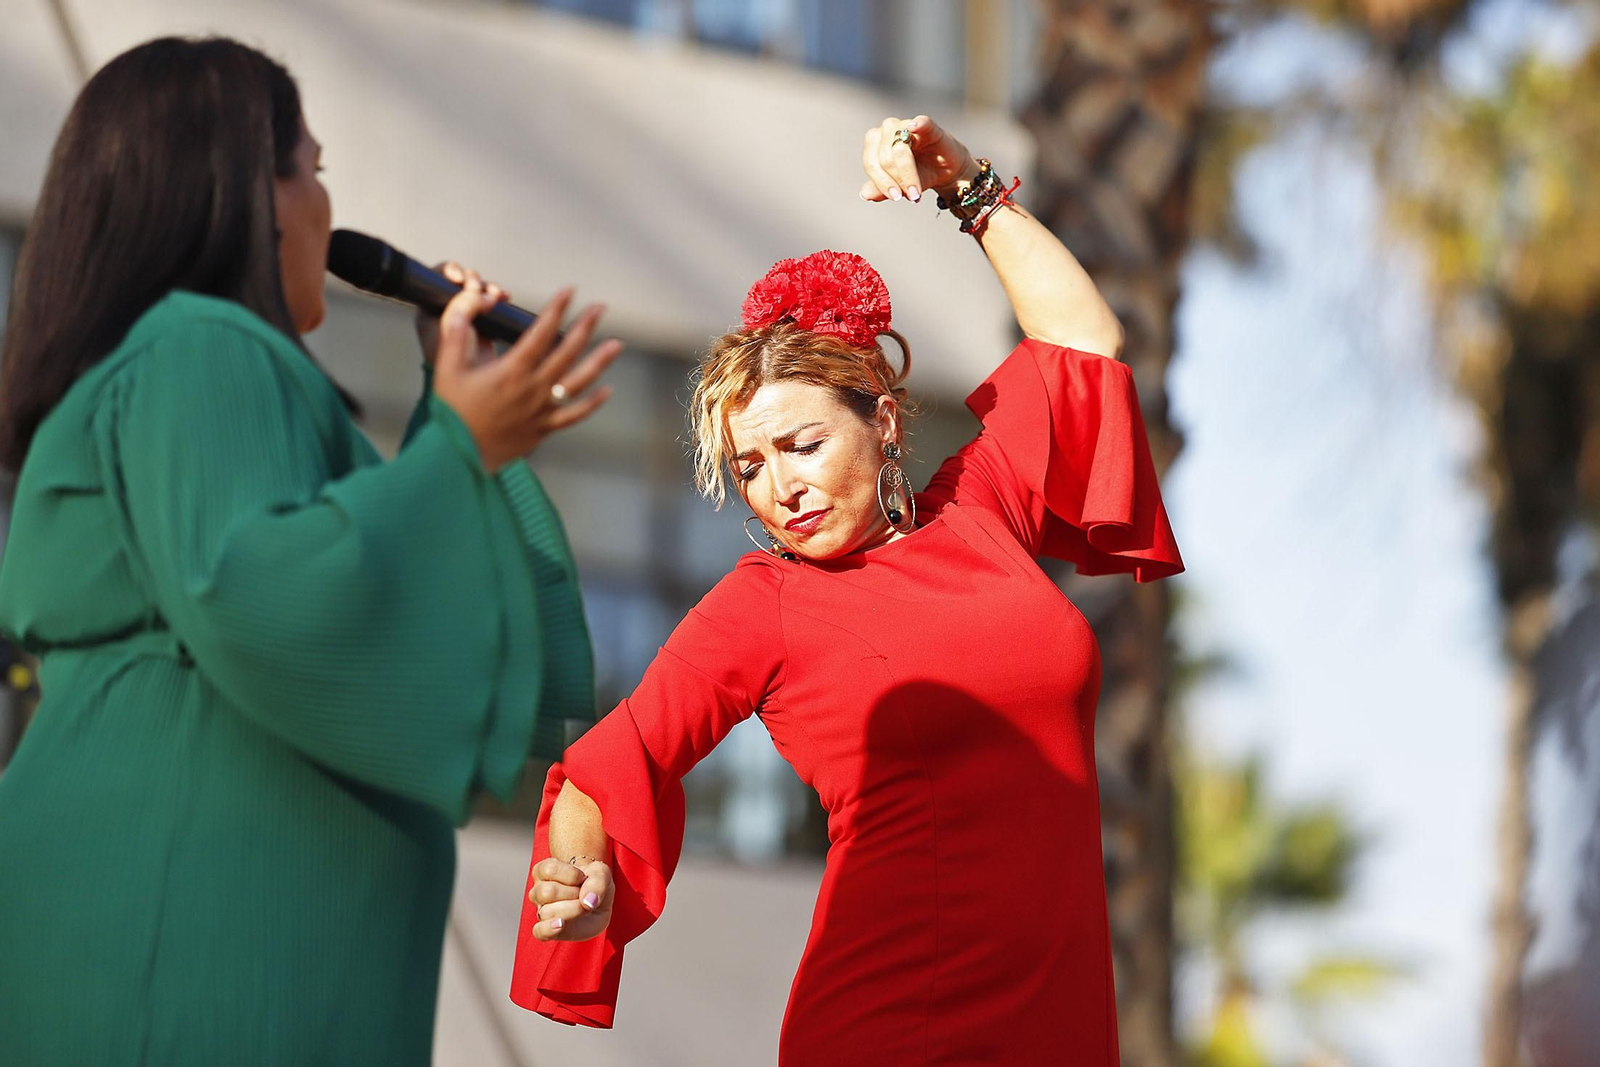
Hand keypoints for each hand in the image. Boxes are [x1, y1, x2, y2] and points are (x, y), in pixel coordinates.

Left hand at [413, 262, 507, 366]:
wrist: (475, 390)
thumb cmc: (455, 365)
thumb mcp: (452, 328)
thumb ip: (462, 304)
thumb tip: (480, 290)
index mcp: (428, 310)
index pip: (435, 280)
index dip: (450, 272)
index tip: (460, 278)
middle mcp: (445, 310)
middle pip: (460, 281)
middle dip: (473, 280)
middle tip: (479, 288)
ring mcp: (465, 316)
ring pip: (477, 289)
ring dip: (488, 287)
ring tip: (496, 295)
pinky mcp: (483, 322)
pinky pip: (491, 300)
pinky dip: (498, 296)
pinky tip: (504, 298)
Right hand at [431, 280, 620, 470]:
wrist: (456, 457)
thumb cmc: (450, 412)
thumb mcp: (446, 368)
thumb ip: (457, 331)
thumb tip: (471, 301)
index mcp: (511, 371)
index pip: (541, 333)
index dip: (557, 309)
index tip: (569, 291)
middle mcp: (532, 389)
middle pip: (567, 352)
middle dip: (585, 326)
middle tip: (600, 307)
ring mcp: (541, 410)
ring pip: (579, 382)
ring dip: (599, 361)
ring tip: (617, 343)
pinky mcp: (544, 429)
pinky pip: (574, 415)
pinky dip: (592, 403)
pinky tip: (607, 390)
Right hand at [528, 856, 614, 941]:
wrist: (598, 903)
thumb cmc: (594, 883)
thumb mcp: (602, 874)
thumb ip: (598, 882)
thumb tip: (587, 902)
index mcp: (545, 871)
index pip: (549, 869)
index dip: (571, 875)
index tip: (582, 878)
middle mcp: (538, 890)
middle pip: (547, 892)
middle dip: (573, 894)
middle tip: (583, 895)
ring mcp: (541, 911)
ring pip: (547, 912)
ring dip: (572, 910)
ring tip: (582, 908)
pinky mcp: (546, 930)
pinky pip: (539, 932)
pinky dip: (548, 929)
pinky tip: (561, 925)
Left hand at [859, 115, 977, 203]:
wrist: (944, 170)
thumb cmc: (918, 174)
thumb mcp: (899, 185)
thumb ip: (880, 189)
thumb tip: (865, 194)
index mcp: (874, 144)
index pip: (871, 163)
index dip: (882, 182)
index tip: (896, 198)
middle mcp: (887, 131)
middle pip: (885, 159)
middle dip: (899, 181)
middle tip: (912, 196)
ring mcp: (906, 125)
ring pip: (899, 148)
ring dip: (908, 173)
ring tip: (917, 190)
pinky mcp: (928, 126)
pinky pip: (921, 123)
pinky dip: (917, 125)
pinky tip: (914, 128)